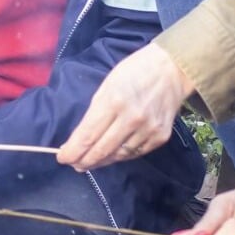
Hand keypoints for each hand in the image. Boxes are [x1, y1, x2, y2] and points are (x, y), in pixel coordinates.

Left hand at [57, 43, 191, 170]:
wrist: (172, 69)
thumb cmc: (133, 72)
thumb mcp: (107, 86)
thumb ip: (95, 113)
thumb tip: (82, 138)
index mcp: (113, 101)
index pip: (88, 136)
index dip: (73, 151)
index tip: (63, 158)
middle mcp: (131, 119)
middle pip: (101, 150)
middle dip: (84, 161)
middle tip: (74, 164)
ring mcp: (148, 130)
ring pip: (119, 156)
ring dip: (102, 161)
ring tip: (91, 162)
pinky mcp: (160, 137)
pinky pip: (136, 153)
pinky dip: (121, 156)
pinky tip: (112, 155)